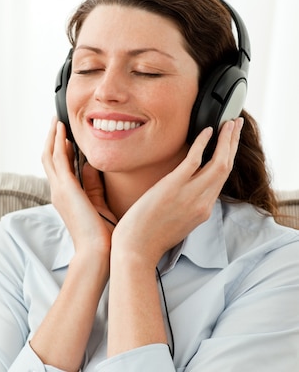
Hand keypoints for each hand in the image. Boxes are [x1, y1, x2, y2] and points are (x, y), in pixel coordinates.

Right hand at [42, 118, 115, 254]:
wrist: (98, 252)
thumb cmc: (102, 235)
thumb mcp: (98, 204)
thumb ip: (92, 185)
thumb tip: (90, 166)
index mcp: (65, 197)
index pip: (58, 168)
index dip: (59, 150)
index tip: (65, 136)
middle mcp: (58, 192)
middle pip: (48, 159)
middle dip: (51, 139)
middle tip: (56, 122)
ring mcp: (59, 190)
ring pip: (49, 156)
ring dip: (52, 137)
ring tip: (56, 121)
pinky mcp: (65, 188)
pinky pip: (58, 159)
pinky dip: (58, 143)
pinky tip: (62, 131)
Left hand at [112, 118, 243, 265]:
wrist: (136, 250)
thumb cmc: (147, 238)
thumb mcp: (175, 223)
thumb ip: (184, 207)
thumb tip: (180, 193)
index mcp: (202, 211)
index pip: (220, 181)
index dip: (227, 159)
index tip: (230, 144)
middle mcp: (202, 203)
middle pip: (226, 168)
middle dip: (234, 144)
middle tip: (237, 125)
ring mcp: (190, 195)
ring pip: (218, 163)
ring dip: (227, 140)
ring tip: (230, 123)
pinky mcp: (173, 187)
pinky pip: (193, 161)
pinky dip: (203, 144)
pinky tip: (206, 131)